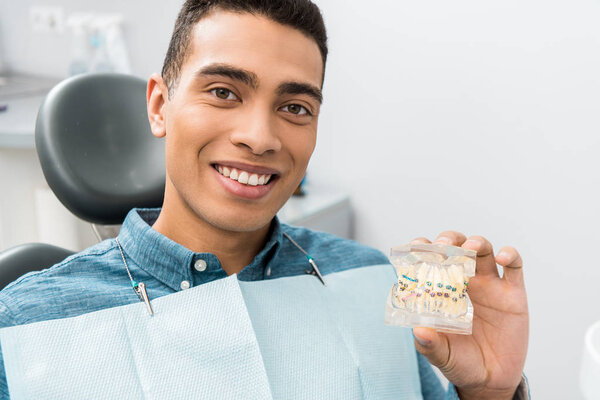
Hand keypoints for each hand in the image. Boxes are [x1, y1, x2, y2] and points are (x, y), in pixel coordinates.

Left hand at [411, 232, 527, 399]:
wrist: (491, 380)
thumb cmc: (460, 362)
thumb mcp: (441, 355)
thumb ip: (429, 344)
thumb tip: (418, 331)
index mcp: (442, 289)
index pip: (430, 259)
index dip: (423, 248)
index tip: (416, 245)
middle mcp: (465, 281)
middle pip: (457, 246)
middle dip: (449, 239)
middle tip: (442, 245)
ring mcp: (489, 284)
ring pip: (484, 249)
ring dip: (477, 242)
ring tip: (470, 247)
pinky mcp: (513, 293)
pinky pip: (515, 266)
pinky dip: (510, 255)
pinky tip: (502, 258)